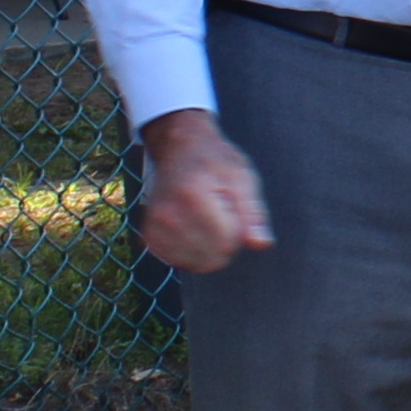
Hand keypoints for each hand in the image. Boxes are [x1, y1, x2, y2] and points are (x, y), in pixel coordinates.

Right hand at [136, 109, 273, 271]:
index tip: (231, 208)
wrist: (179, 147)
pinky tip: (192, 231)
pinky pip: (178, 262)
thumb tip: (261, 244)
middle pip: (212, 257)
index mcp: (194, 197)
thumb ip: (253, 213)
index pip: (227, 242)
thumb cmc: (215, 160)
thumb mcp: (242, 177)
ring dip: (206, 248)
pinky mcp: (149, 236)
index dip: (238, 230)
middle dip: (224, 241)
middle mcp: (168, 214)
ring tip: (204, 219)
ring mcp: (155, 227)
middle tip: (218, 212)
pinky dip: (189, 253)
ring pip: (196, 264)